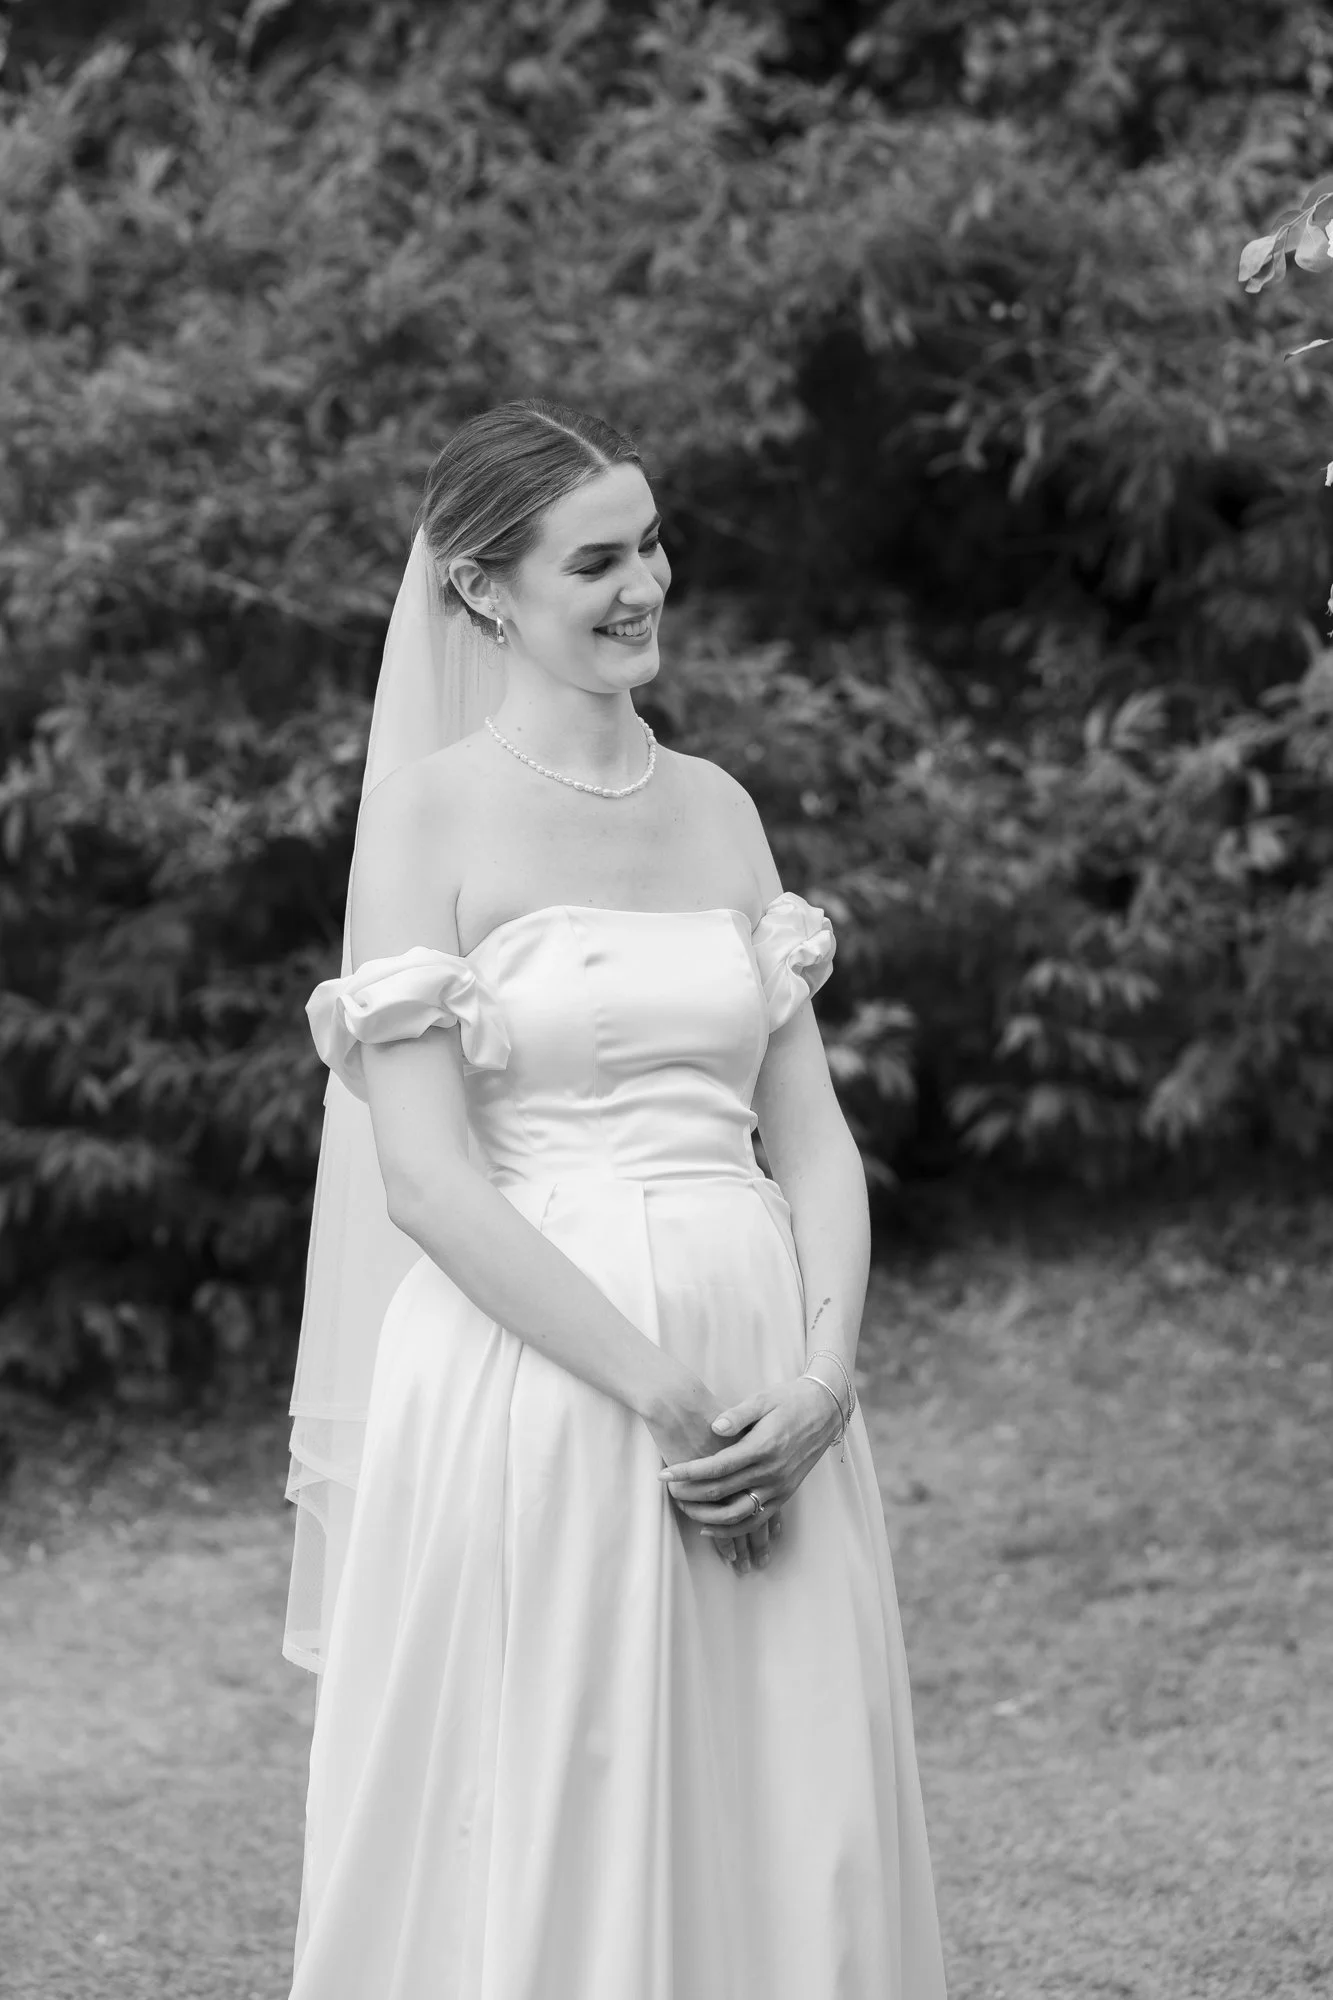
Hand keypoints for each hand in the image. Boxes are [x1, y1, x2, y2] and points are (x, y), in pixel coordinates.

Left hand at [656, 1375, 841, 1557]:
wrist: (825, 1410)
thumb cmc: (789, 1400)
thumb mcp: (763, 1399)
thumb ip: (737, 1415)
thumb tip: (714, 1426)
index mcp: (762, 1447)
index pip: (716, 1467)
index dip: (687, 1472)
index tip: (664, 1474)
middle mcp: (771, 1472)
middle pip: (721, 1492)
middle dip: (689, 1493)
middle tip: (667, 1489)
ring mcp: (779, 1487)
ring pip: (737, 1515)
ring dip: (706, 1516)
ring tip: (683, 1507)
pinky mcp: (784, 1495)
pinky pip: (755, 1521)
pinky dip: (731, 1529)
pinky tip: (709, 1525)